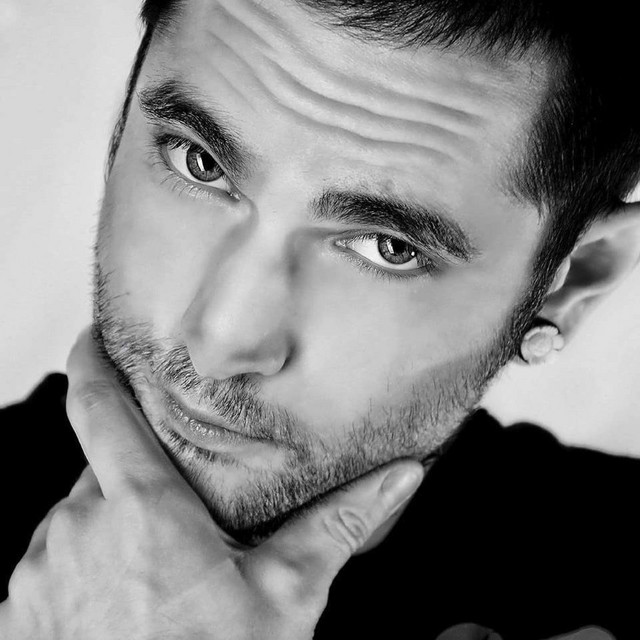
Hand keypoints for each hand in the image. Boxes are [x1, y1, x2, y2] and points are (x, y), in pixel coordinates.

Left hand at [1, 329, 423, 639]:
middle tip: (186, 513)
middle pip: (105, 466)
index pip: (98, 407)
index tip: (97, 334)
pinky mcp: (21, 608)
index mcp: (140, 510)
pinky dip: (91, 558)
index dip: (95, 360)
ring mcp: (39, 571)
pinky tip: (129, 600)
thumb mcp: (286, 598)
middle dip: (143, 475)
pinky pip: (57, 555)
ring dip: (118, 522)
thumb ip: (337, 525)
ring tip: (164, 570)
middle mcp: (76, 528)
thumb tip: (397, 477)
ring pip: (82, 512)